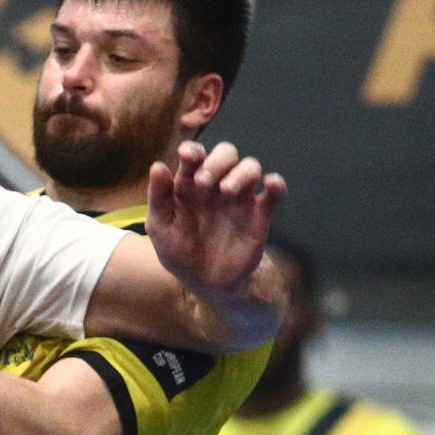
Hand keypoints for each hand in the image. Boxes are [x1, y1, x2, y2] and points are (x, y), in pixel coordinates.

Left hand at [148, 140, 286, 298]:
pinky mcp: (259, 215)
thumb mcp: (160, 228)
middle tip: (204, 180)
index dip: (192, 151)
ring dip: (241, 172)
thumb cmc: (179, 252)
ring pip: (250, 167)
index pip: (194, 156)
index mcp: (190, 184)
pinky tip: (271, 183)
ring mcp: (240, 198)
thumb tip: (157, 166)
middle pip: (226, 154)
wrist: (206, 284)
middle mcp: (216, 185)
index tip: (187, 155)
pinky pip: (274, 194)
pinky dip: (277, 185)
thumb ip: (158, 197)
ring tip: (227, 190)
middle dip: (217, 160)